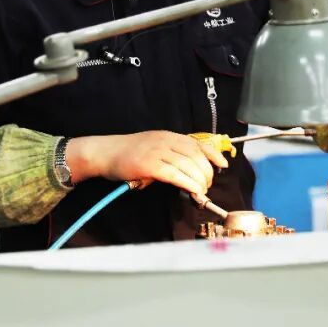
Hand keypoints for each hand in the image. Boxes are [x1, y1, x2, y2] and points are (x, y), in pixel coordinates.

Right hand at [65, 130, 228, 195]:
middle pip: (196, 155)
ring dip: (199, 180)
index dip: (214, 154)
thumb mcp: (153, 146)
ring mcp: (157, 152)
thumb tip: (190, 170)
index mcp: (168, 136)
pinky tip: (193, 190)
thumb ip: (170, 154)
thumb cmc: (127, 152)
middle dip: (207, 172)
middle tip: (207, 184)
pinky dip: (188, 183)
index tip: (223, 164)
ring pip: (188, 165)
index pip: (198, 142)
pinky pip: (175, 174)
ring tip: (202, 190)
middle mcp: (165, 141)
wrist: (104, 152)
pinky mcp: (149, 165)